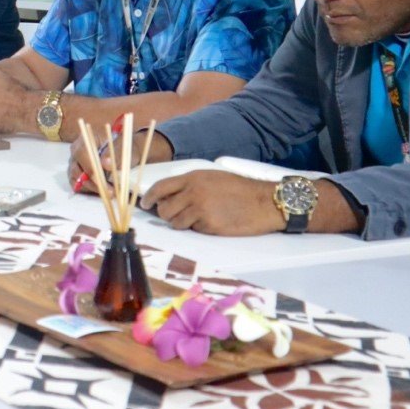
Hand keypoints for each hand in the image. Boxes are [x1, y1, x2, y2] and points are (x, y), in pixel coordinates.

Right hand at [68, 128, 172, 192]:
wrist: (126, 152)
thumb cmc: (124, 147)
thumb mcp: (125, 147)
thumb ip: (116, 153)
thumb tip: (105, 163)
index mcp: (87, 138)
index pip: (82, 153)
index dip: (90, 167)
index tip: (102, 179)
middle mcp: (77, 151)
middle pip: (76, 168)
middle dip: (92, 183)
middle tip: (110, 192)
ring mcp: (76, 163)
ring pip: (76, 179)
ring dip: (92, 188)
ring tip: (110, 193)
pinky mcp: (79, 174)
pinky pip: (78, 185)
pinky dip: (89, 190)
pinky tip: (103, 192)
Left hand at [140, 170, 283, 234]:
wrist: (264, 202)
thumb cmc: (240, 190)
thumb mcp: (212, 178)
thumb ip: (191, 185)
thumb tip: (170, 196)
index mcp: (193, 178)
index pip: (161, 187)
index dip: (149, 197)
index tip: (145, 204)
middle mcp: (193, 192)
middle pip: (164, 208)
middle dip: (166, 214)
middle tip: (174, 215)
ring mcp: (200, 209)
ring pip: (175, 222)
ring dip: (181, 223)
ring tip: (196, 219)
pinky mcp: (209, 225)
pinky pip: (192, 230)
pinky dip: (197, 229)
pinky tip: (211, 222)